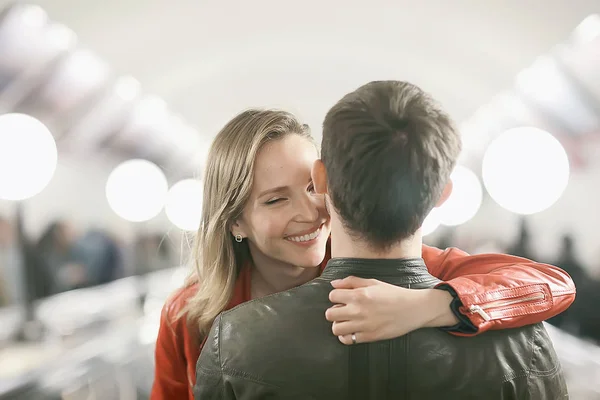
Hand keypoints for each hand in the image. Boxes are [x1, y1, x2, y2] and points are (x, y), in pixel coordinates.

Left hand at [325, 276, 458, 344]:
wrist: (413, 309)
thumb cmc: (393, 294)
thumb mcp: (373, 282)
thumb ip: (351, 281)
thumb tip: (333, 284)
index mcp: (359, 295)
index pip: (332, 296)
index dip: (336, 296)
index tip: (343, 298)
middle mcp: (358, 310)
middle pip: (330, 314)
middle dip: (334, 311)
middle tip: (343, 310)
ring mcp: (363, 325)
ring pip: (336, 329)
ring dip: (339, 324)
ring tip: (347, 321)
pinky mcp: (369, 337)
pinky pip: (347, 340)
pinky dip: (346, 336)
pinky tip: (352, 330)